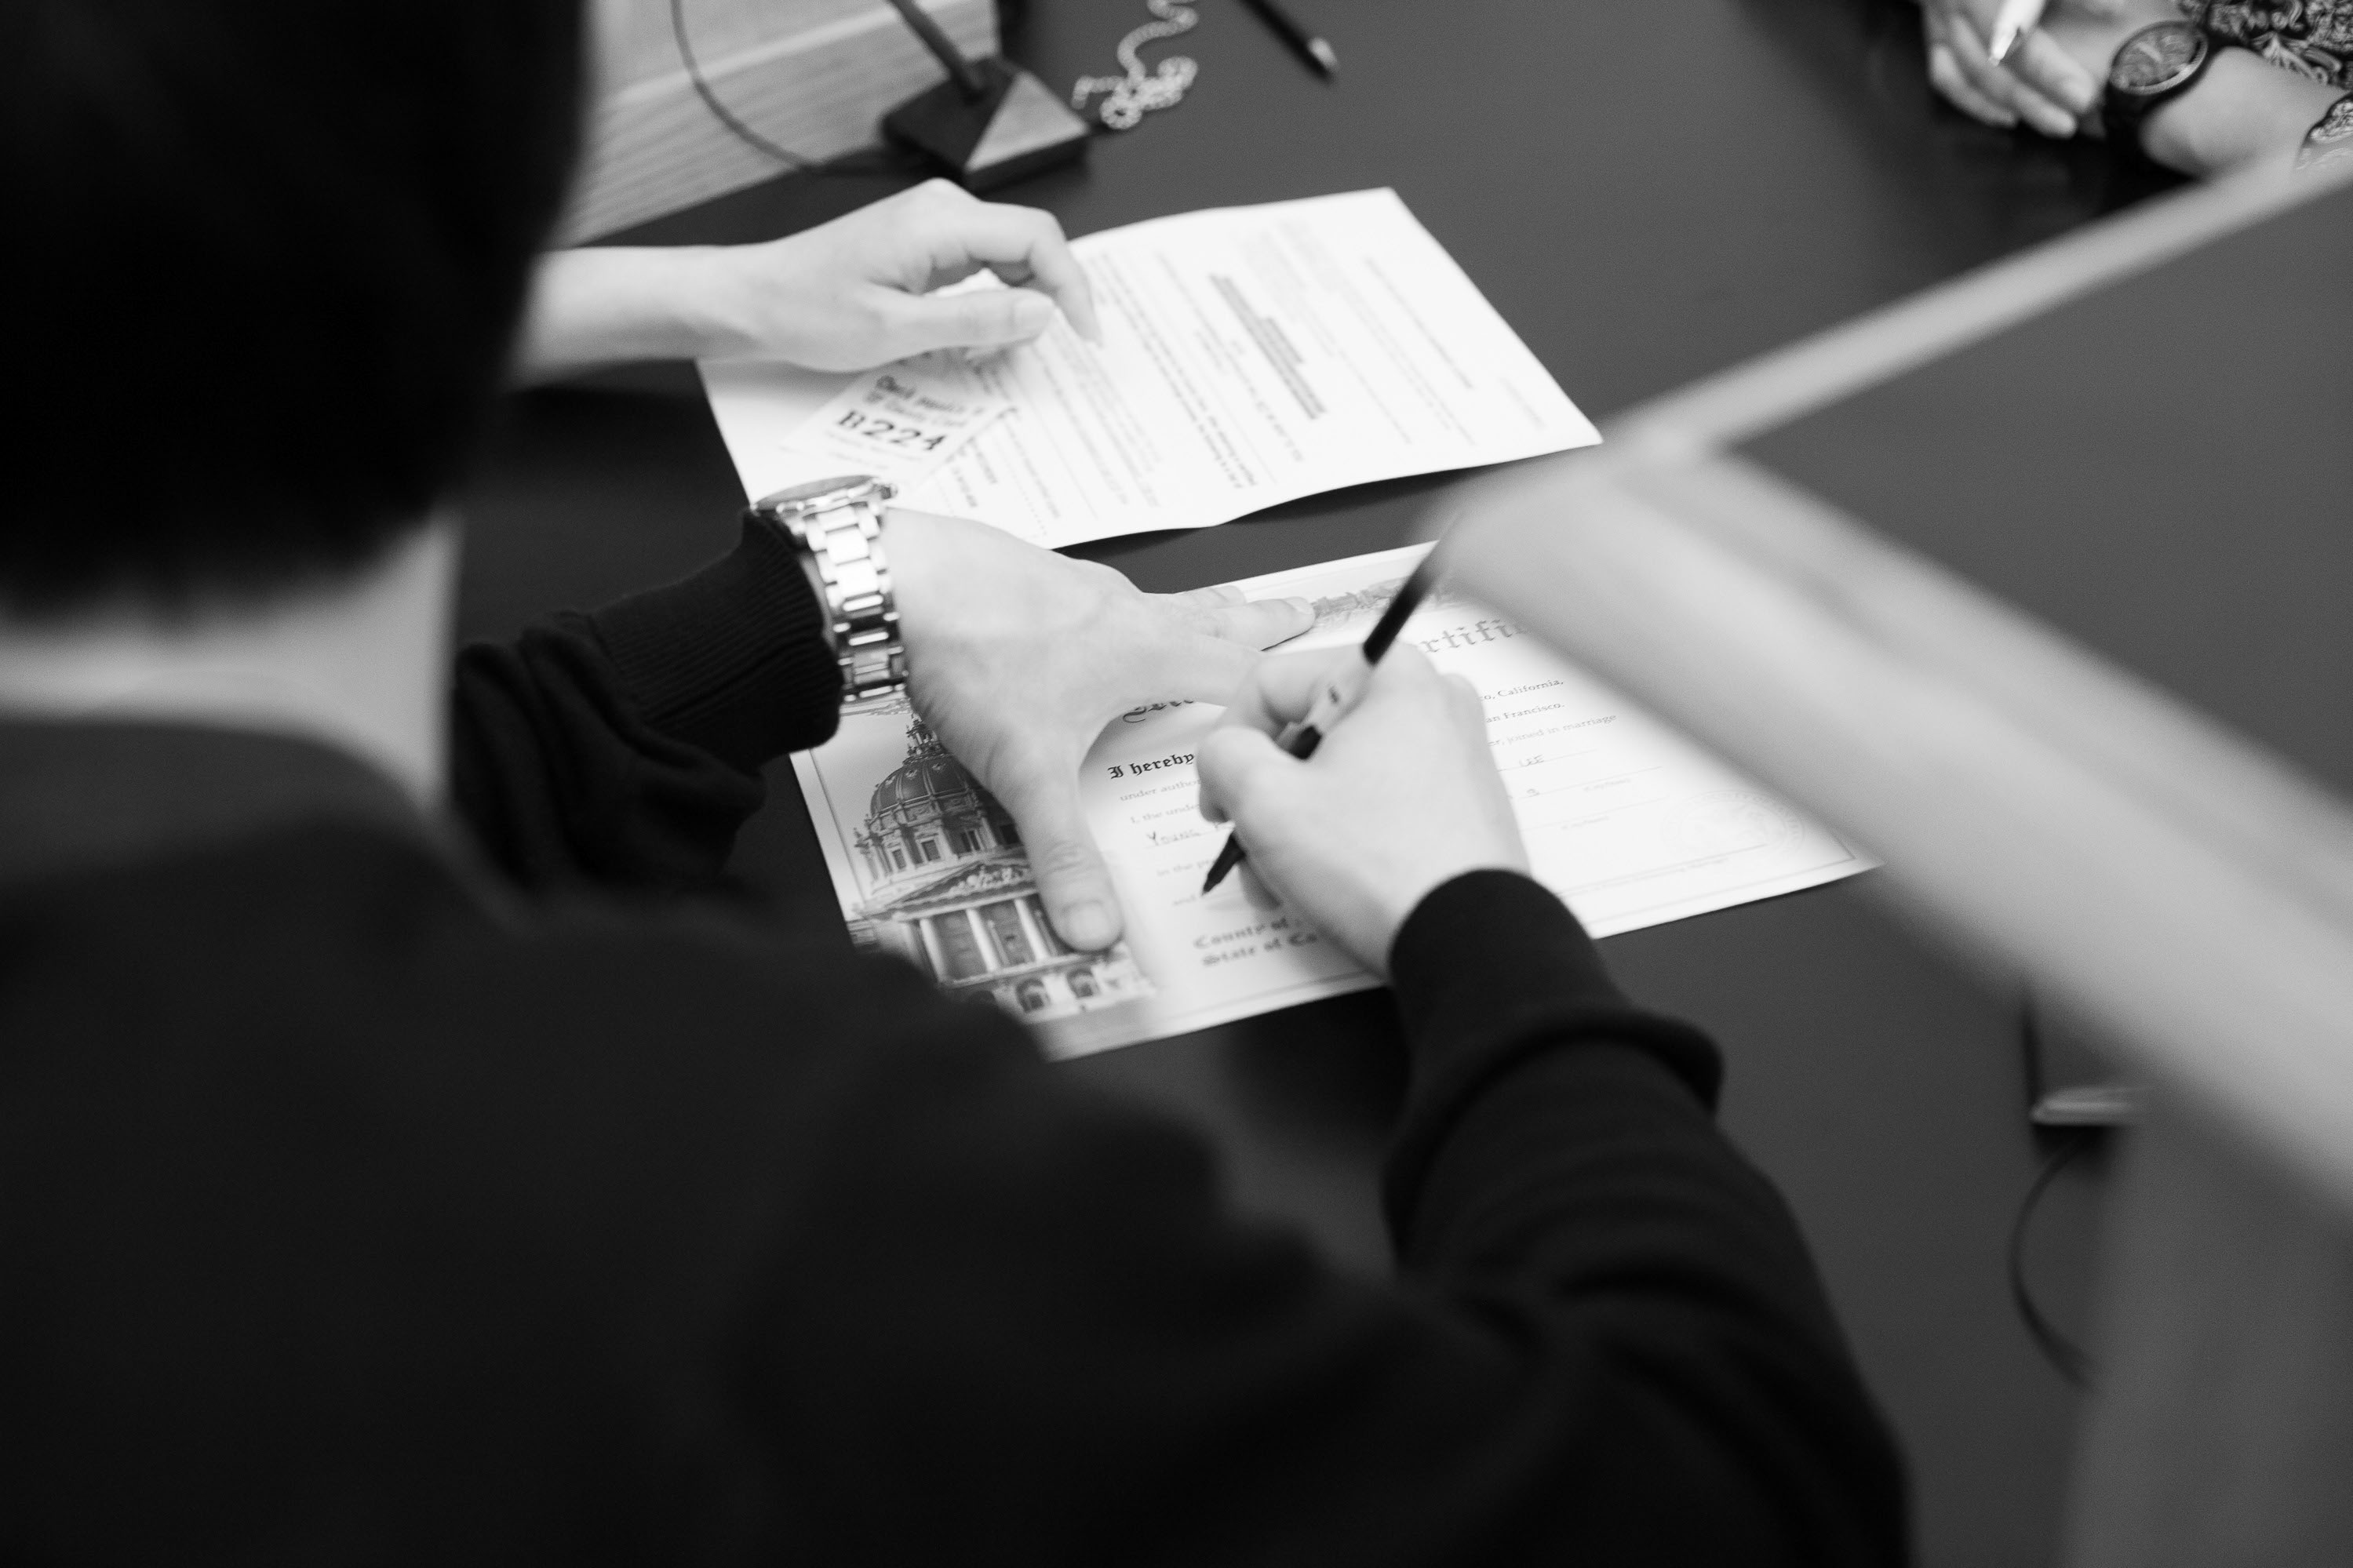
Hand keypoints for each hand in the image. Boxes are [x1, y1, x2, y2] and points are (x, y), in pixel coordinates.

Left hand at [694, 180, 1102, 367]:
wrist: (757, 299)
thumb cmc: (809, 311)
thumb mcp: (896, 331)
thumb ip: (977, 320)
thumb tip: (1043, 312)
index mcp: (939, 220)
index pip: (1039, 237)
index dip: (1073, 288)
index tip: (1085, 335)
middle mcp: (943, 208)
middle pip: (1032, 244)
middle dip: (1049, 300)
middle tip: (1045, 354)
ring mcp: (936, 221)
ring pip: (1012, 257)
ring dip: (1019, 305)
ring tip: (996, 353)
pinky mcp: (928, 239)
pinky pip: (984, 264)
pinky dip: (994, 301)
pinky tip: (975, 337)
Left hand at [884, 510, 1311, 951]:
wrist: (897, 580)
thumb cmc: (972, 658)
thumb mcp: (1027, 774)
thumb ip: (1064, 855)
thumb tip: (1097, 929)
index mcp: (1144, 654)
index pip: (1239, 675)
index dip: (1281, 691)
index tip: (1326, 690)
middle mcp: (1123, 611)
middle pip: (1213, 617)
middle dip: (1261, 621)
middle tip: (1303, 610)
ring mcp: (1077, 586)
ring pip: (1158, 596)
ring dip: (1199, 606)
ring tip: (1219, 605)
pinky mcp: (1032, 573)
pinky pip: (1097, 588)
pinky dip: (1120, 600)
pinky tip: (1097, 609)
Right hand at [1194, 645, 1528, 977]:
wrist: (1468, 942)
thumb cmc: (1377, 866)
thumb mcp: (1267, 802)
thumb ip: (1223, 756)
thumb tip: (1226, 754)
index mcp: (1389, 672)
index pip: (1271, 684)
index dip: (1226, 744)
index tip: (1218, 799)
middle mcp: (1432, 698)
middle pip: (1309, 731)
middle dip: (1267, 796)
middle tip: (1248, 845)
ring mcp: (1455, 749)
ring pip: (1343, 771)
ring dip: (1298, 823)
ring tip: (1281, 882)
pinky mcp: (1464, 798)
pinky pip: (1381, 798)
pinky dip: (1345, 832)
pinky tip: (1326, 881)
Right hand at [1921, 0, 2133, 136]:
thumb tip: (2113, 10)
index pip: (2019, 27)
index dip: (2051, 66)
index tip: (2083, 86)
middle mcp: (1958, 5)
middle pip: (2000, 59)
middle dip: (2043, 88)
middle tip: (2082, 106)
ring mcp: (1942, 23)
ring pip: (1977, 75)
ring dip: (2019, 102)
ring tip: (2058, 123)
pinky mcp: (1934, 36)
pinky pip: (1948, 79)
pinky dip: (1976, 102)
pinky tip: (2008, 118)